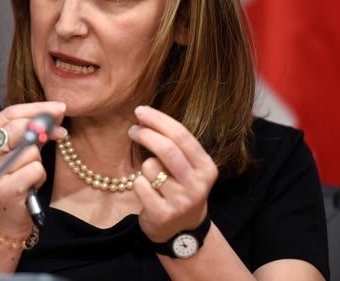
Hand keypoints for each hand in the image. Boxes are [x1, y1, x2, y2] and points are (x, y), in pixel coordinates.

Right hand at [0, 101, 66, 236]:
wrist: (3, 220)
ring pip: (31, 150)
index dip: (37, 108)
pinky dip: (39, 176)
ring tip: (30, 174)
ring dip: (38, 161)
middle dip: (45, 129)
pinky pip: (35, 169)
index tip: (59, 107)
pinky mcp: (4, 190)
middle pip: (20, 128)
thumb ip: (32, 130)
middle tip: (60, 133)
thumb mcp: (17, 150)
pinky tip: (31, 185)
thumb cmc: (12, 180)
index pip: (9, 113)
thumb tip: (56, 112)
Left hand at [128, 105, 217, 242]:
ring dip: (144, 166)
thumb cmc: (181, 187)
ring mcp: (181, 201)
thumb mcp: (189, 167)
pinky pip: (140, 185)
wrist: (182, 229)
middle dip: (146, 134)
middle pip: (167, 149)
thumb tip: (145, 115)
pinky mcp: (163, 214)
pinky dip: (138, 183)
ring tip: (151, 176)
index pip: (182, 135)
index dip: (159, 120)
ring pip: (151, 167)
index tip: (141, 111)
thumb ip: (174, 144)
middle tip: (133, 130)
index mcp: (206, 167)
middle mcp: (197, 184)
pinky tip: (147, 191)